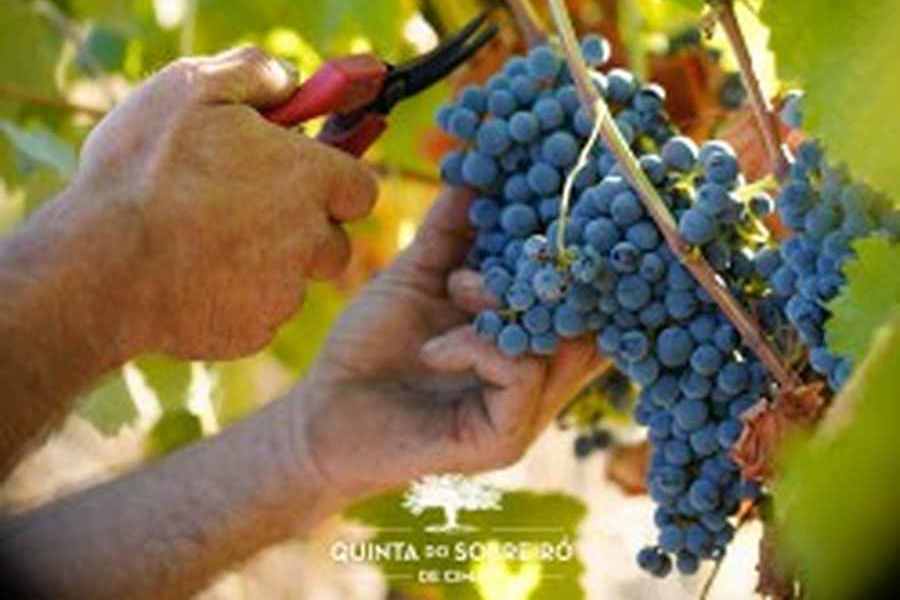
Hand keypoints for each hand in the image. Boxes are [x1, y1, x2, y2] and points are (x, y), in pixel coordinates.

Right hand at [50, 46, 376, 360]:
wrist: (100, 265)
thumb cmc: (145, 170)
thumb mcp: (193, 87)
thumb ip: (255, 74)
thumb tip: (287, 81)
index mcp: (310, 179)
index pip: (362, 188)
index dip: (335, 181)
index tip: (304, 176)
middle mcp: (310, 240)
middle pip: (333, 241)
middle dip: (305, 229)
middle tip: (250, 211)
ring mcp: (284, 293)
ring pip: (293, 280)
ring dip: (267, 265)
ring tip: (206, 244)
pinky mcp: (253, 332)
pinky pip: (257, 314)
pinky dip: (235, 300)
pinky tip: (190, 280)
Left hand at [297, 188, 608, 501]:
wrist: (323, 412)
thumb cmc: (369, 347)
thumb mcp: (415, 276)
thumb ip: (452, 232)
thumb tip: (477, 171)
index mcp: (525, 341)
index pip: (586, 302)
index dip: (585, 256)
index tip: (560, 208)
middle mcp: (539, 379)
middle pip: (593, 322)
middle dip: (555, 271)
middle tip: (518, 244)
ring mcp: (526, 413)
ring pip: (564, 346)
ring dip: (507, 303)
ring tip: (457, 290)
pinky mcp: (503, 440)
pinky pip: (521, 375)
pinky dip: (479, 346)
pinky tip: (434, 349)